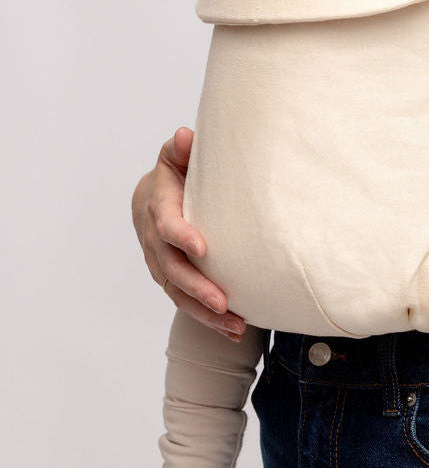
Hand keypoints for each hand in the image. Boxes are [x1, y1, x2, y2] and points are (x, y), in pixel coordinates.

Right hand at [132, 127, 245, 339]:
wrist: (153, 196)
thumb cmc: (176, 172)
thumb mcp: (176, 157)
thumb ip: (181, 149)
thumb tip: (184, 136)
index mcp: (159, 207)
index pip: (166, 224)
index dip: (181, 235)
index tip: (202, 247)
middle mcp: (155, 241)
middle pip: (172, 268)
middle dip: (197, 286)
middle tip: (223, 301)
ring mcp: (161, 263)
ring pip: (179, 293)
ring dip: (205, 312)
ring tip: (236, 326)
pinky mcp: (171, 279)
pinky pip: (186, 302)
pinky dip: (208, 319)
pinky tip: (234, 331)